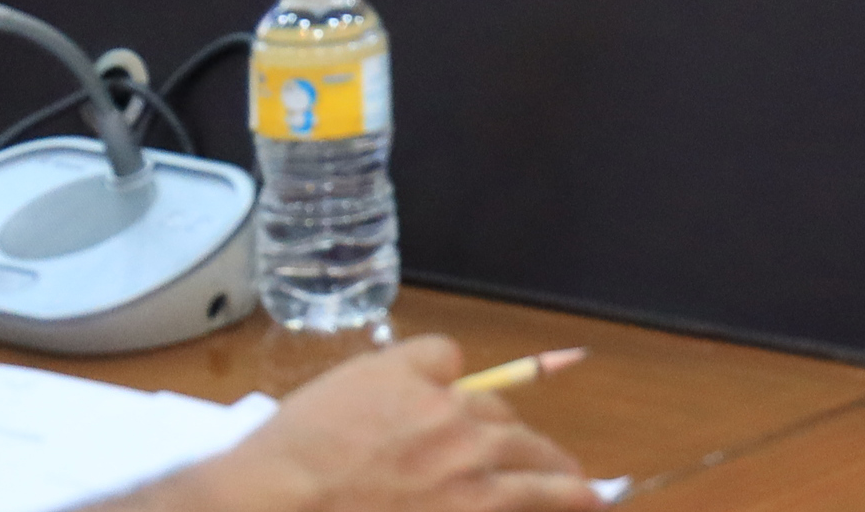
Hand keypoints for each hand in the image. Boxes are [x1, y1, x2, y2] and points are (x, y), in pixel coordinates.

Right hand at [119, 335, 598, 511]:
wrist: (276, 504)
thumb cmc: (299, 449)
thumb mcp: (350, 381)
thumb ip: (407, 368)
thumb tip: (448, 368)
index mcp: (429, 390)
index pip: (469, 378)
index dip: (469, 396)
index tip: (480, 412)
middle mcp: (459, 434)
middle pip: (512, 432)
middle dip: (530, 444)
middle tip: (553, 461)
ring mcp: (466, 489)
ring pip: (534, 476)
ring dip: (565, 485)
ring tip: (588, 495)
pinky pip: (519, 508)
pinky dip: (545, 508)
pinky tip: (574, 509)